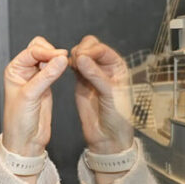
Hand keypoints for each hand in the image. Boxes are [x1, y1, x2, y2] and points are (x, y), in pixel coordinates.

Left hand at [1, 36, 69, 157]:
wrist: (26, 141)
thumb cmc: (18, 121)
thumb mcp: (30, 96)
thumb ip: (46, 76)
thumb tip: (60, 59)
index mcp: (14, 70)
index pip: (32, 51)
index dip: (46, 51)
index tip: (60, 56)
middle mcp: (24, 72)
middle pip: (40, 49)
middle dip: (52, 52)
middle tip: (63, 59)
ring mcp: (36, 78)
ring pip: (48, 58)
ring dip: (57, 59)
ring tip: (65, 64)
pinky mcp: (47, 86)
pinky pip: (55, 69)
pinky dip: (61, 67)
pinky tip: (65, 69)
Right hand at [71, 35, 133, 153]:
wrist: (108, 136)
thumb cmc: (118, 117)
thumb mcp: (110, 94)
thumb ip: (96, 75)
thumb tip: (81, 58)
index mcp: (117, 66)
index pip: (101, 49)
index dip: (90, 50)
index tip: (81, 57)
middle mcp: (105, 67)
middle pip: (89, 47)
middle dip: (81, 50)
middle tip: (76, 61)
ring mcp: (92, 73)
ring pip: (80, 55)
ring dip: (73, 57)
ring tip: (71, 66)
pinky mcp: (80, 82)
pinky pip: (73, 67)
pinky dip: (68, 65)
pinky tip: (66, 69)